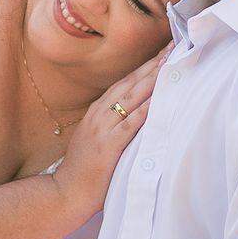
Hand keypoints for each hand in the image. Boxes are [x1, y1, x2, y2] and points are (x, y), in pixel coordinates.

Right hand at [51, 53, 161, 223]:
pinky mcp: (109, 144)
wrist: (65, 192)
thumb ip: (110, 124)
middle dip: (152, 64)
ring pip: (131, 96)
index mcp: (97, 111)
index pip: (124, 82)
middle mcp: (99, 114)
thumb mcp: (94, 138)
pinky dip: (146, 109)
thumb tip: (132, 113)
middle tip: (172, 46)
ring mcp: (103, 128)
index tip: (162, 52)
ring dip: (151, 78)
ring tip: (170, 62)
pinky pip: (131, 123)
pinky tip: (159, 98)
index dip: (144, 66)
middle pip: (130, 82)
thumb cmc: (83, 169)